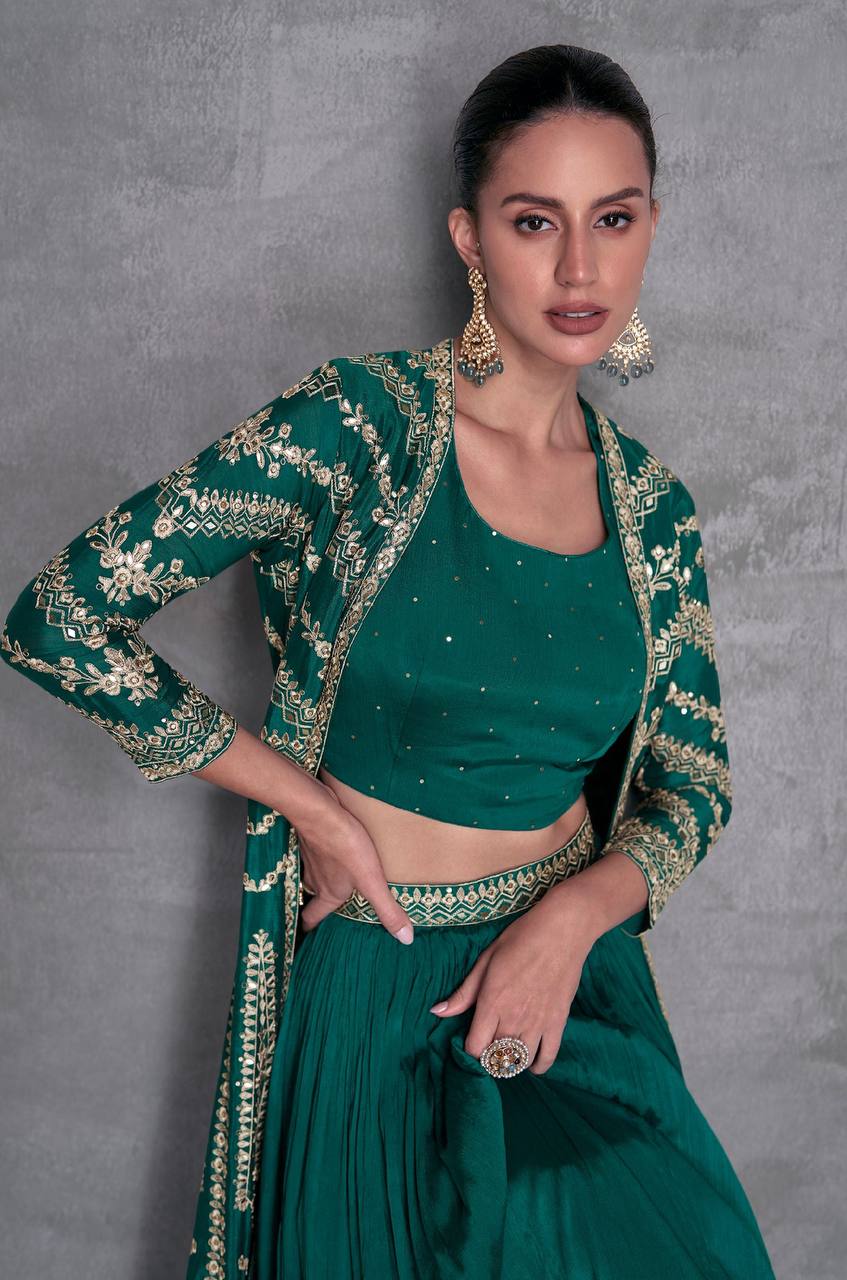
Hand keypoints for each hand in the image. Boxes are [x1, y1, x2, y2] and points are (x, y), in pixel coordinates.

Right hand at [294, 781, 415, 944]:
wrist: (320, 812)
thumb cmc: (345, 847)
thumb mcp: (372, 881)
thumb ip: (387, 909)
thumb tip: (405, 939)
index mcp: (329, 894)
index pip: (312, 918)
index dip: (311, 928)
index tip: (312, 935)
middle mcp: (315, 879)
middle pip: (313, 896)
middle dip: (319, 902)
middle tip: (330, 906)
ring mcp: (311, 857)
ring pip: (313, 874)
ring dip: (322, 877)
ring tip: (337, 876)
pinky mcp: (312, 838)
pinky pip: (316, 852)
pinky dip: (322, 854)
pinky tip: (334, 847)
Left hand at [428, 884, 596, 1073]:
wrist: (561, 931)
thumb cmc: (521, 939)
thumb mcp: (486, 960)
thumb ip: (464, 992)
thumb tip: (437, 1012)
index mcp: (491, 1002)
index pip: (475, 1047)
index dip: (470, 1049)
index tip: (472, 1040)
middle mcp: (513, 1018)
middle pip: (495, 1057)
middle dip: (488, 1056)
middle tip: (489, 1045)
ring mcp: (537, 1023)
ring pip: (519, 1061)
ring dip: (510, 1062)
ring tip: (507, 1053)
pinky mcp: (558, 1023)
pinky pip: (547, 1057)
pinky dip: (538, 1066)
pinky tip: (531, 1064)